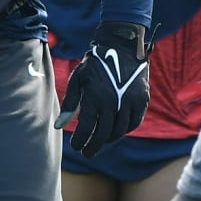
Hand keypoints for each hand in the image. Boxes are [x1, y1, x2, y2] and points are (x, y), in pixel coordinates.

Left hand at [55, 21, 152, 156]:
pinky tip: (116, 132)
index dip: (80, 140)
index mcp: (94, 97)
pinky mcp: (142, 100)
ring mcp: (129, 102)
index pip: (86, 127)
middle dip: (93, 146)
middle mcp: (112, 102)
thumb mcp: (77, 80)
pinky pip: (134, 123)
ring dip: (108, 139)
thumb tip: (59, 126)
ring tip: (99, 141)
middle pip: (103, 133)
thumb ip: (69, 104)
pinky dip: (124, 130)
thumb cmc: (94, 65)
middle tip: (87, 153)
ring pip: (119, 130)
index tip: (75, 147)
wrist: (120, 47)